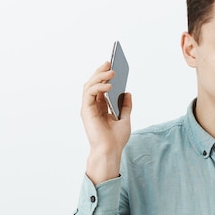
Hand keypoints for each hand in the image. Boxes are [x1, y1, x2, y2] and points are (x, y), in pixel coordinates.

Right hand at [81, 61, 132, 183]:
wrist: (110, 151)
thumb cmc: (115, 139)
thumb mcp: (125, 119)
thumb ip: (126, 106)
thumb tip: (127, 92)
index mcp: (101, 107)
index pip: (101, 87)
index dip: (105, 75)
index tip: (112, 65)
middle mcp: (93, 106)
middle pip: (93, 83)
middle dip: (100, 72)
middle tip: (110, 63)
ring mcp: (88, 108)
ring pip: (89, 85)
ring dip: (99, 76)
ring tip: (111, 71)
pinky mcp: (86, 111)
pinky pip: (89, 93)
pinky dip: (98, 87)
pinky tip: (109, 85)